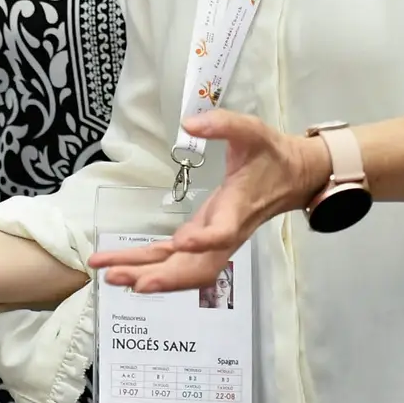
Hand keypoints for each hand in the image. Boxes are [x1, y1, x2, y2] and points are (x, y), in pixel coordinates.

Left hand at [89, 109, 329, 293]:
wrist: (294, 177)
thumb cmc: (272, 155)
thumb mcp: (253, 130)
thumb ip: (224, 124)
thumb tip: (189, 124)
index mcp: (237, 208)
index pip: (222, 232)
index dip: (203, 241)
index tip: (180, 243)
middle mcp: (225, 232)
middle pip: (196, 267)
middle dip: (161, 277)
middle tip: (121, 279)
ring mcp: (213, 239)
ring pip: (183, 268)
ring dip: (147, 274)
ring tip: (109, 275)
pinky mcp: (204, 236)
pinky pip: (176, 258)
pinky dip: (149, 264)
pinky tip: (122, 268)